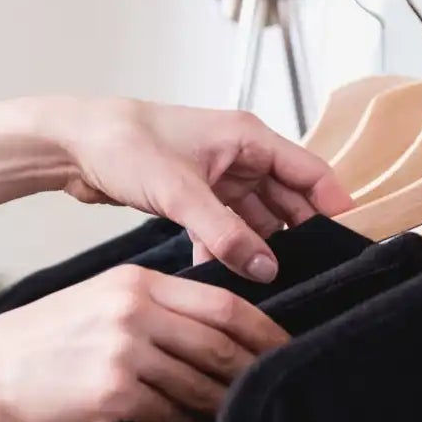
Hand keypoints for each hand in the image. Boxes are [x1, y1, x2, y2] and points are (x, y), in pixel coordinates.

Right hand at [0, 264, 288, 421]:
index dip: (264, 329)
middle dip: (257, 370)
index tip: (286, 348)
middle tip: (286, 389)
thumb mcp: (97, 302)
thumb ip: (152, 308)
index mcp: (136, 281)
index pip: (223, 302)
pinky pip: (171, 416)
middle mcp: (134, 310)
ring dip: (228, 406)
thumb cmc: (39, 343)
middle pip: (221, 342)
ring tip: (250, 419)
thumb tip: (211, 333)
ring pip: (200, 382)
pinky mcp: (111, 394)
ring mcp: (123, 351)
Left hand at [38, 98, 352, 280]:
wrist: (71, 144)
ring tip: (269, 284)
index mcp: (248, 137)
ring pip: (258, 219)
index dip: (335, 206)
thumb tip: (266, 269)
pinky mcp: (197, 197)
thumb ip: (225, 234)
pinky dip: (227, 251)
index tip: (350, 243)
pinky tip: (223, 278)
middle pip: (289, 200)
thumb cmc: (123, 144)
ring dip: (259, 248)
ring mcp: (219, 177)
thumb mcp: (179, 193)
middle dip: (298, 236)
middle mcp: (240, 155)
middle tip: (310, 275)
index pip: (311, 172)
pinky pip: (227, 229)